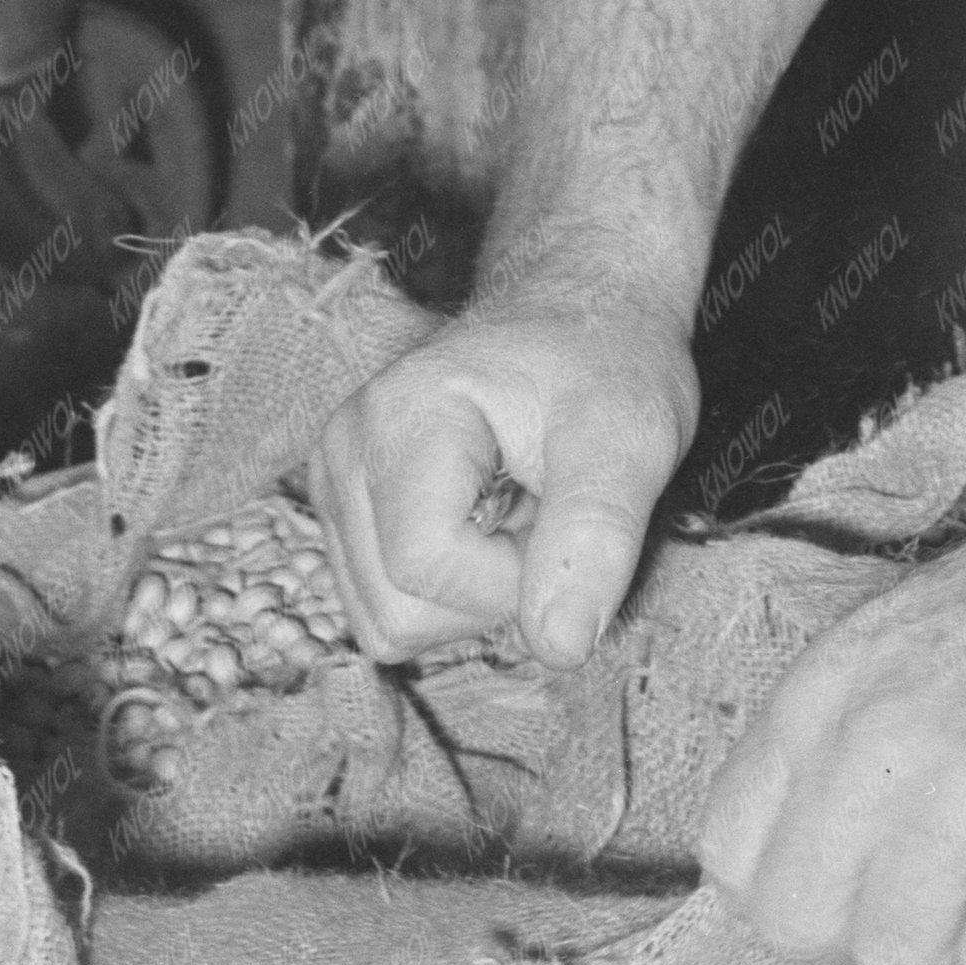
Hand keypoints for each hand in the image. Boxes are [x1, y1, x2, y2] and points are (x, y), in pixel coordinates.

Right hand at [303, 288, 698, 674]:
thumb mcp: (629, 438)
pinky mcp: (348, 512)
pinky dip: (450, 590)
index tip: (557, 516)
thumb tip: (559, 648)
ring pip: (386, 622)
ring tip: (513, 512)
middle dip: (487, 593)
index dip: (510, 579)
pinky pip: (388, 608)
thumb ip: (595, 538)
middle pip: (396, 612)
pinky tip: (486, 524)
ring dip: (470, 595)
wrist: (575, 316)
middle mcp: (344, 451)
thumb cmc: (605, 362)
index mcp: (400, 416)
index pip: (423, 569)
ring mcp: (336, 483)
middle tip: (536, 510)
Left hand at [696, 477, 965, 964]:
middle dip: (870, 918)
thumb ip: (829, 751)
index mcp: (817, 691)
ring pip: (899, 955)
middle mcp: (867, 739)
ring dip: (960, 931)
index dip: (795, 881)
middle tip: (948, 872)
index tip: (856, 870)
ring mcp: (954, 788)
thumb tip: (803, 878)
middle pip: (799, 924)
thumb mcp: (891, 646)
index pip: (728, 854)